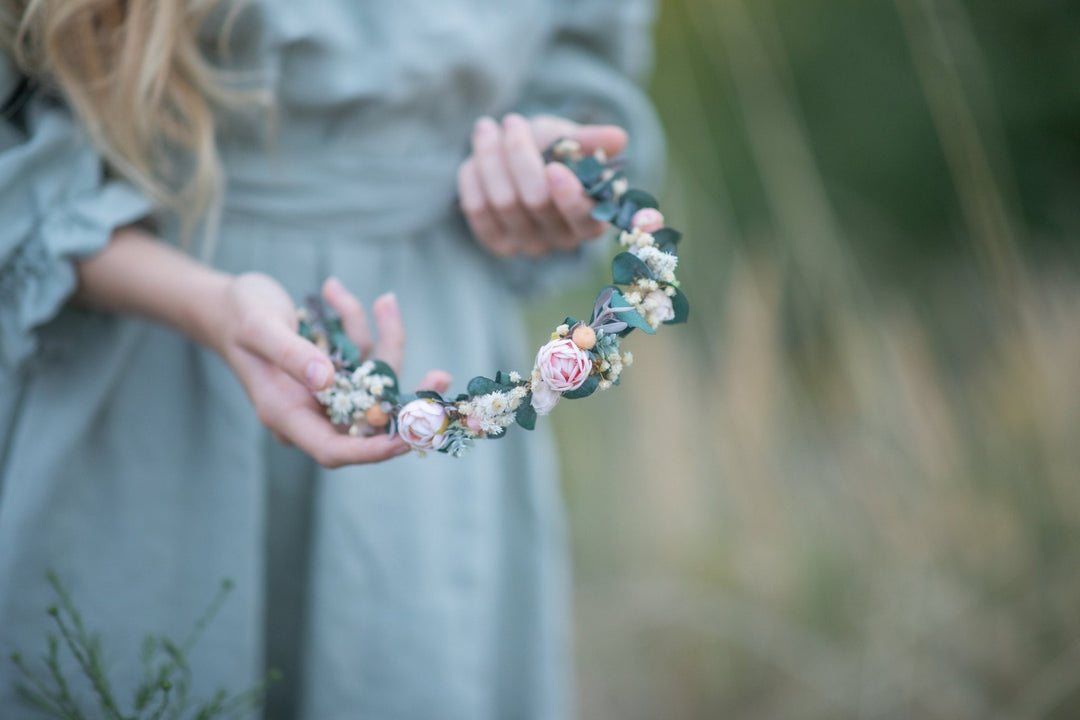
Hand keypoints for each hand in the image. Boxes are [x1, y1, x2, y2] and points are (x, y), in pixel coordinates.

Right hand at [211, 274, 451, 467]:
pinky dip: (361, 324)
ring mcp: (326, 391)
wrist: (224, 304)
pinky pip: (364, 355)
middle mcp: (311, 409)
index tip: (409, 439)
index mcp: (286, 414)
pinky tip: (335, 291)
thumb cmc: (236, 315)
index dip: (372, 450)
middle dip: (406, 396)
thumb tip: (326, 380)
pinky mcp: (336, 370)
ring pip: (374, 380)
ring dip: (387, 339)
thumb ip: (290, 353)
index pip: (334, 450)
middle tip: (442, 376)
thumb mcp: (258, 327)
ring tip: (385, 301)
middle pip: (368, 419)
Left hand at [458, 113, 627, 257]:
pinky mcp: (498, 244)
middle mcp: (561, 239)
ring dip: (491, 158)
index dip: (569, 197)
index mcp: (590, 217)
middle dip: (520, 155)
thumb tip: (620, 137)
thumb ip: (590, 140)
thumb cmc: (550, 151)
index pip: (586, 219)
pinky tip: (474, 159)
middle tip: (513, 121)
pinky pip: (477, 210)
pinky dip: (473, 178)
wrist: (514, 164)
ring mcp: (528, 245)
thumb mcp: (569, 139)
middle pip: (536, 201)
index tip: (553, 167)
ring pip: (503, 201)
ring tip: (487, 128)